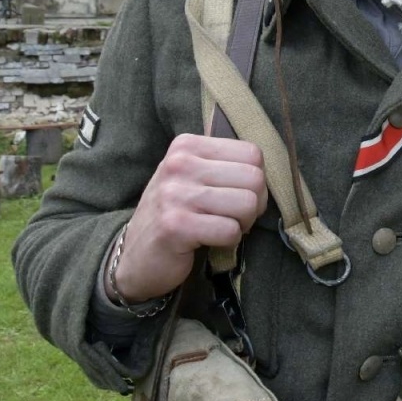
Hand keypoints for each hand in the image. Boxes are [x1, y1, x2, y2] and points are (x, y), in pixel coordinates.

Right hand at [111, 133, 266, 302]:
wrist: (134, 255)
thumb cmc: (174, 213)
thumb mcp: (192, 177)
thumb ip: (224, 165)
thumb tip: (267, 170)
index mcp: (187, 145)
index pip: (252, 153)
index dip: (256, 180)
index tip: (238, 195)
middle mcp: (179, 164)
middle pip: (254, 178)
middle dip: (254, 204)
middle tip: (234, 217)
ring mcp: (175, 194)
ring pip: (247, 204)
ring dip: (242, 224)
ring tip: (221, 228)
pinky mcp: (176, 226)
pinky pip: (230, 230)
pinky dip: (229, 241)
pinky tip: (209, 241)